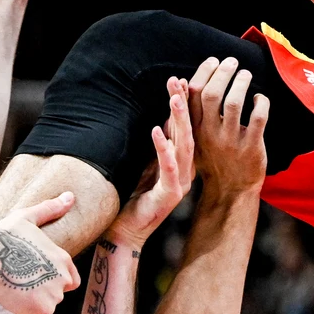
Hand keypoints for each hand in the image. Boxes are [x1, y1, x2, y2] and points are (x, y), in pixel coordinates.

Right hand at [0, 194, 81, 313]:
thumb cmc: (5, 235)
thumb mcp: (27, 218)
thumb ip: (50, 209)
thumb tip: (70, 196)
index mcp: (63, 259)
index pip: (70, 279)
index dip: (54, 282)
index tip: (36, 281)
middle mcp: (62, 279)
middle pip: (55, 294)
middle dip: (40, 294)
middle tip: (18, 288)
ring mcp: (53, 296)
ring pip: (42, 308)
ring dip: (28, 306)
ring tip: (9, 296)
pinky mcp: (40, 311)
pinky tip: (3, 309)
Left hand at [108, 82, 195, 245]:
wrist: (126, 232)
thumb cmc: (134, 199)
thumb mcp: (147, 166)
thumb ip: (159, 147)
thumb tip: (163, 121)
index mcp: (181, 164)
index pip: (186, 130)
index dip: (184, 106)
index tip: (180, 82)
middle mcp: (185, 172)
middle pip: (187, 133)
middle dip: (183, 106)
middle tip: (178, 81)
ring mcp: (179, 184)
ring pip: (182, 146)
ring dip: (178, 121)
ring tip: (174, 99)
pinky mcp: (169, 195)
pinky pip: (167, 167)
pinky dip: (163, 148)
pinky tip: (157, 130)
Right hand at [188, 57, 268, 192]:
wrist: (230, 191)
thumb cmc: (213, 160)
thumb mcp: (195, 139)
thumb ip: (191, 115)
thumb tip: (184, 82)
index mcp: (194, 129)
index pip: (192, 94)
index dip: (202, 73)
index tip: (213, 61)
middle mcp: (209, 133)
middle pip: (211, 94)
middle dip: (222, 73)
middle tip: (231, 62)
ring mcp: (230, 140)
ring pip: (233, 103)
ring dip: (241, 83)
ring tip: (245, 74)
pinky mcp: (250, 147)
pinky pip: (257, 118)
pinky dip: (260, 102)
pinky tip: (260, 98)